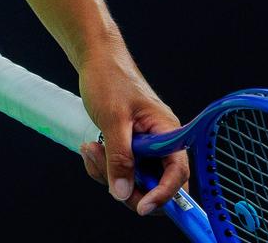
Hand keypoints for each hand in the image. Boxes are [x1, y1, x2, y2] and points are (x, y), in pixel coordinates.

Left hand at [77, 44, 190, 216]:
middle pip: (155, 184)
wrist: (96, 60)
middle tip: (101, 164)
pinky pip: (121, 169)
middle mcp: (162, 144)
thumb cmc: (110, 80)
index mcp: (169, 134)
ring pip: (135, 179)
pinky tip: (91, 148)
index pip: (176, 173)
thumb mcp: (113, 120)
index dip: (163, 194)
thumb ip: (120, 157)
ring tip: (91, 149)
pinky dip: (104, 166)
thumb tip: (124, 193)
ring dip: (110, 173)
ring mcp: (146, 147)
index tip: (141, 207)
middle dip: (127, 183)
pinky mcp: (130, 147)